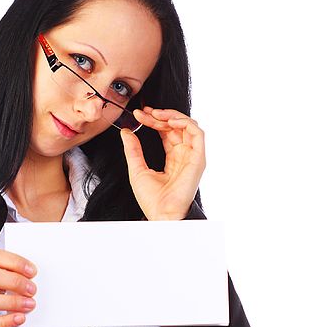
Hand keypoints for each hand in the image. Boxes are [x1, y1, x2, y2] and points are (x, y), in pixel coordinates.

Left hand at [118, 106, 205, 220]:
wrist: (161, 214)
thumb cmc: (151, 199)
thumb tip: (127, 131)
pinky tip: (169, 121)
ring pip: (187, 125)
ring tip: (155, 114)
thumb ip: (133, 150)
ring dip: (172, 115)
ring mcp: (192, 156)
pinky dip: (185, 122)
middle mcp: (184, 155)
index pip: (165, 132)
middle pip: (175, 126)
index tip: (138, 115)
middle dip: (159, 116)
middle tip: (143, 112)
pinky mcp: (198, 158)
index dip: (153, 120)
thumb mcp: (137, 169)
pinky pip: (197, 133)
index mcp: (172, 158)